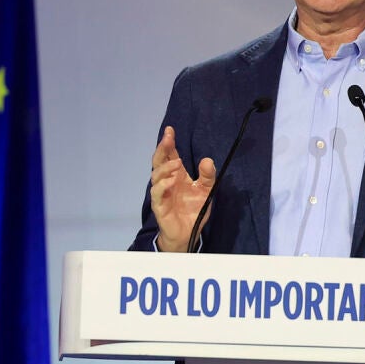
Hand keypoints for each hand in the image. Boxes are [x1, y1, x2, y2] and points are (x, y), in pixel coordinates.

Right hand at [149, 126, 215, 251]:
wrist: (189, 233)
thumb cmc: (193, 210)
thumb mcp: (206, 190)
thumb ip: (207, 176)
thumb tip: (207, 160)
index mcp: (176, 175)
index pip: (170, 156)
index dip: (169, 143)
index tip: (170, 130)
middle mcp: (166, 181)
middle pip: (159, 161)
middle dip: (162, 149)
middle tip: (168, 139)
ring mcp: (161, 193)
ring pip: (156, 175)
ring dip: (165, 167)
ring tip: (177, 162)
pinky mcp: (159, 205)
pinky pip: (157, 193)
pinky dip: (163, 185)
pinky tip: (172, 181)